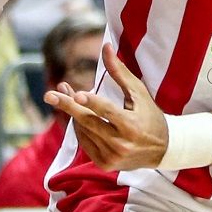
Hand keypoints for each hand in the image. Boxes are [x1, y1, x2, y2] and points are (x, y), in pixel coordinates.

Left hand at [44, 43, 168, 170]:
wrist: (162, 150)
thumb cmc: (150, 115)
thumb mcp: (139, 93)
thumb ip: (120, 72)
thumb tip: (106, 46)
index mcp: (132, 126)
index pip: (108, 112)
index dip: (92, 102)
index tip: (77, 94)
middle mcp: (121, 144)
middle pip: (88, 122)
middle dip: (68, 106)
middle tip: (49, 95)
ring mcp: (112, 157)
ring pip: (83, 131)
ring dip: (73, 113)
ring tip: (65, 96)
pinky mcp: (105, 164)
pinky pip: (84, 142)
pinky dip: (79, 128)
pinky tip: (78, 115)